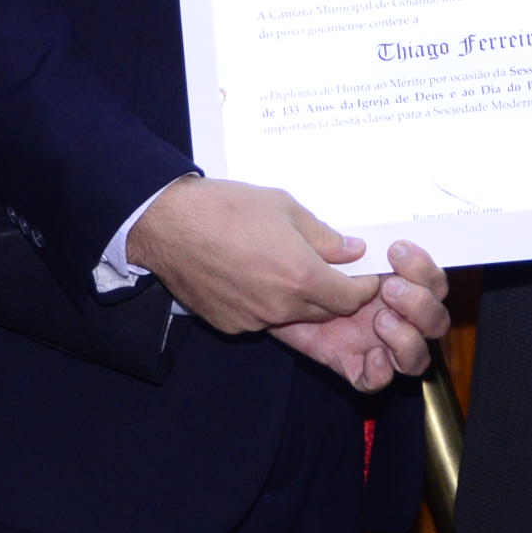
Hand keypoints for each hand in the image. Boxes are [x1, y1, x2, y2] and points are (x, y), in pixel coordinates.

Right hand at [126, 176, 380, 336]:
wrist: (168, 224)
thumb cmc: (226, 208)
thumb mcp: (284, 207)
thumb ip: (323, 236)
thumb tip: (352, 251)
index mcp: (301, 276)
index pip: (350, 298)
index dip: (363, 287)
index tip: (363, 274)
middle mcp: (281, 306)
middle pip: (325, 312)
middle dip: (334, 293)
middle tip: (329, 269)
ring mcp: (254, 320)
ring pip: (293, 316)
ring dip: (300, 299)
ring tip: (284, 266)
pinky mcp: (230, 325)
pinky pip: (262, 319)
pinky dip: (268, 303)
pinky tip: (254, 276)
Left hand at [272, 241, 452, 391]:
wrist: (263, 286)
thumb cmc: (293, 259)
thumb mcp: (314, 245)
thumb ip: (336, 247)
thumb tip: (357, 248)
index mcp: (396, 281)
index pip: (433, 282)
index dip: (424, 268)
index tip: (395, 251)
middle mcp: (394, 314)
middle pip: (437, 320)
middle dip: (420, 303)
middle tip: (388, 288)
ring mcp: (375, 342)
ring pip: (417, 356)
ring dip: (407, 338)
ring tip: (380, 320)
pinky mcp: (349, 363)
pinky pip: (376, 382)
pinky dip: (380, 373)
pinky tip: (371, 355)